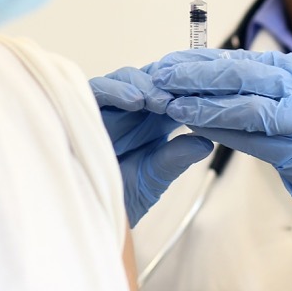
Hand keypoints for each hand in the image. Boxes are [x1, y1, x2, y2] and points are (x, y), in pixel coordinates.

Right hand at [90, 65, 214, 226]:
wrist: (93, 211)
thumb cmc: (123, 196)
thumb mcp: (155, 178)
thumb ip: (177, 158)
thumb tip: (206, 143)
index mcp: (154, 120)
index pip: (171, 91)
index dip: (184, 87)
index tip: (202, 91)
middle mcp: (132, 109)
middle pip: (150, 79)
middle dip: (166, 83)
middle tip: (180, 95)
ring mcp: (109, 107)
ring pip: (126, 78)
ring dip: (145, 85)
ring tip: (161, 102)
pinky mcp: (85, 109)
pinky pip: (98, 88)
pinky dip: (116, 89)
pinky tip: (135, 100)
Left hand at [151, 49, 291, 257]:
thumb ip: (259, 98)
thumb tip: (207, 87)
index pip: (243, 59)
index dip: (203, 60)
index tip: (170, 61)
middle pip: (241, 71)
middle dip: (195, 73)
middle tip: (159, 73)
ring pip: (243, 97)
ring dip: (200, 99)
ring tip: (166, 100)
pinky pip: (251, 128)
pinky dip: (218, 124)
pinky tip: (189, 122)